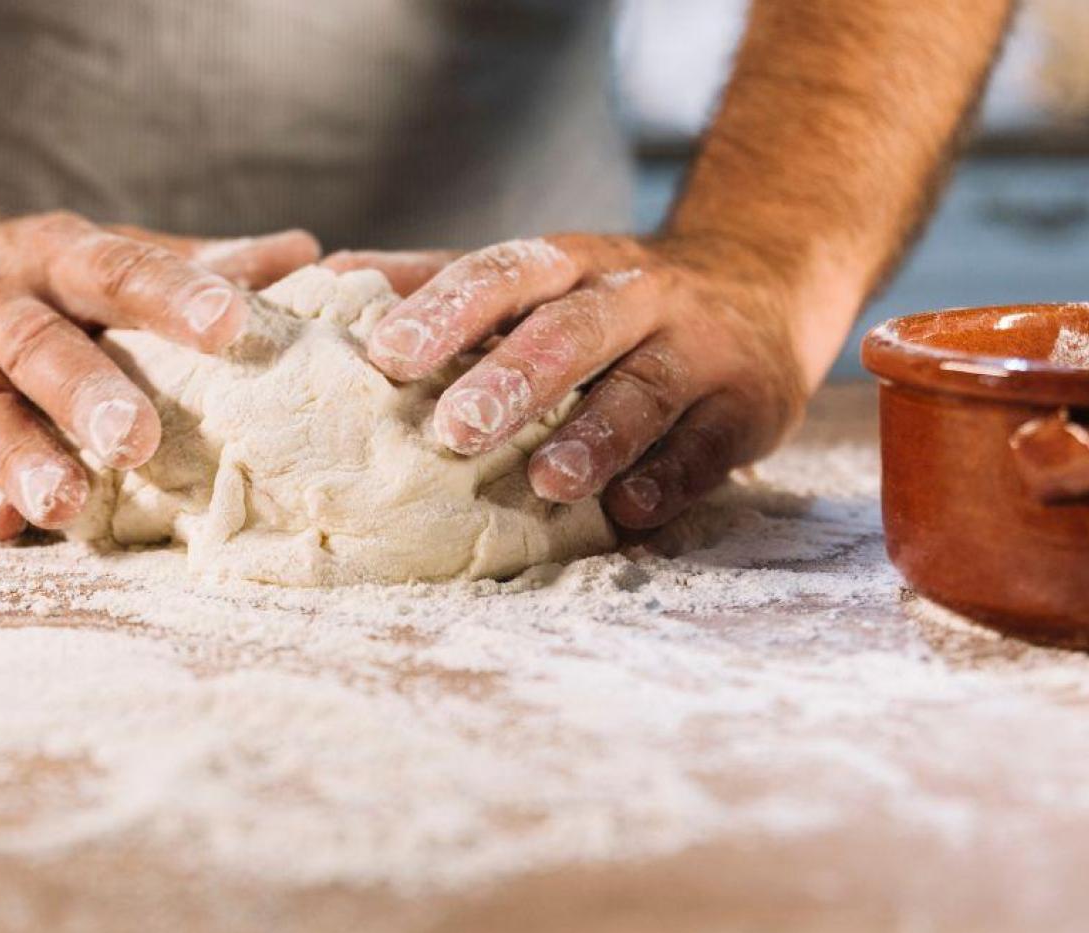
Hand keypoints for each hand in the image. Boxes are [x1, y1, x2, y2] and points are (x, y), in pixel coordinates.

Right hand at [0, 213, 318, 539]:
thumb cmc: (28, 277)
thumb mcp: (97, 254)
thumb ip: (194, 263)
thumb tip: (306, 255)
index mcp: (54, 254)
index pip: (117, 268)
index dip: (173, 294)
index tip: (232, 324)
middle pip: (38, 345)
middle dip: (86, 392)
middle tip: (140, 439)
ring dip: (19, 457)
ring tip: (65, 503)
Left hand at [359, 234, 809, 528]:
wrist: (764, 282)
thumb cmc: (611, 297)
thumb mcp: (537, 276)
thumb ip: (440, 282)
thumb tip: (324, 279)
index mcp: (568, 264)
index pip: (502, 274)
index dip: (446, 311)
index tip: (387, 355)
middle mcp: (634, 295)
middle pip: (571, 329)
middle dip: (513, 377)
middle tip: (453, 428)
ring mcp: (697, 347)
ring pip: (645, 387)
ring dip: (596, 435)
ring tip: (547, 480)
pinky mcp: (747, 404)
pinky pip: (709, 443)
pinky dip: (671, 478)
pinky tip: (631, 512)